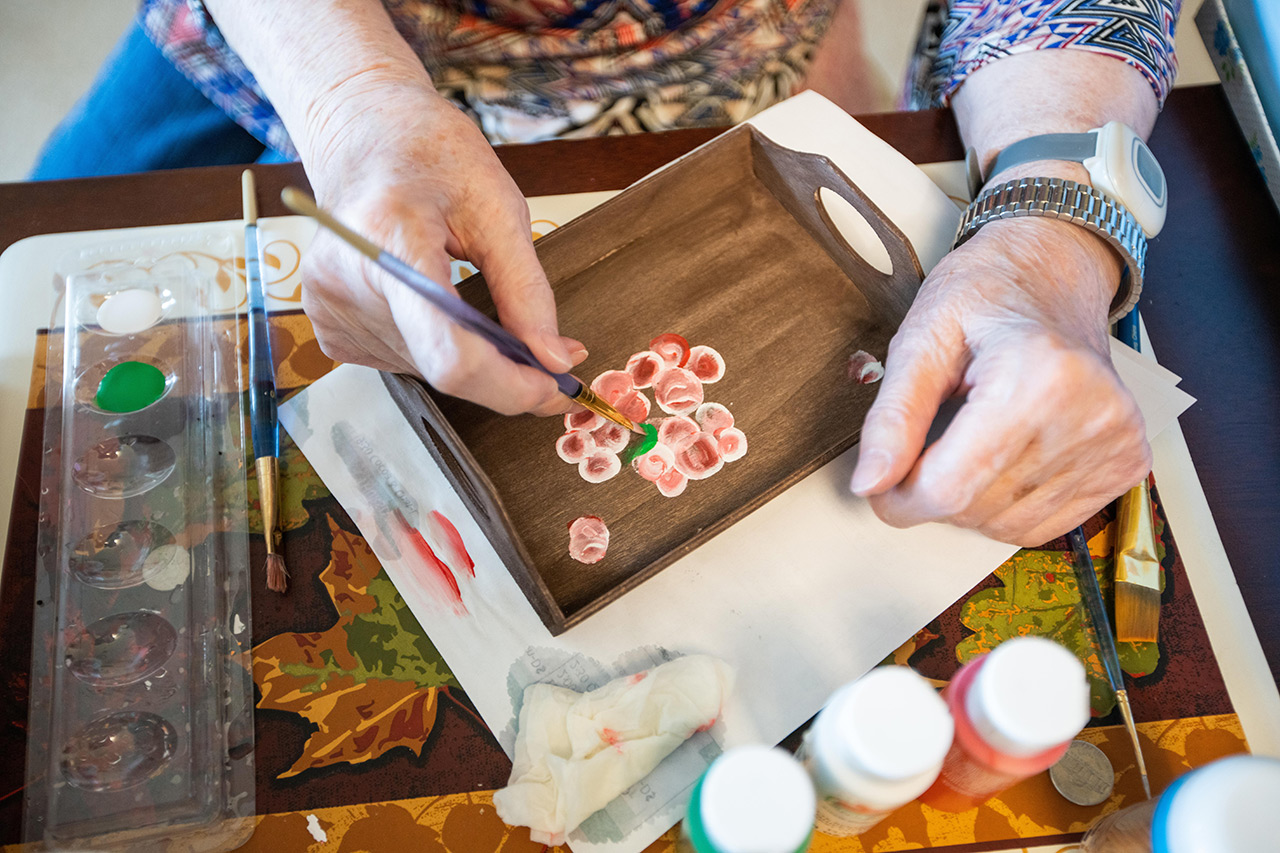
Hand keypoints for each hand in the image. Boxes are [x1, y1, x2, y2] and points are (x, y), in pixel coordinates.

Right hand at [298, 76, 585, 414]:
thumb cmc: (429, 153)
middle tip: (543, 348)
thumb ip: (527, 290)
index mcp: (390, 242)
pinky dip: (436, 347)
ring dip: (470, 355)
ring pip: (427, 371)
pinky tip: (433, 302)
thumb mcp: (497, 206)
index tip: (556, 384)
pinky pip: (403, 362)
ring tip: (473, 296)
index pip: (451, 356)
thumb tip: (554, 358)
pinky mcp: (328, 328)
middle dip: (504, 370)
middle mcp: (347, 284)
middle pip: (442, 368)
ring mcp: (331, 311)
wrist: (362, 134)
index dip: (511, 386)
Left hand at [849, 216, 1151, 545]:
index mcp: (1038, 377)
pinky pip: (1043, 523)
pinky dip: (1006, 505)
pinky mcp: (1127, 464)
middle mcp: (1091, 415)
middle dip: (933, 492)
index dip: (899, 499)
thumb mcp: (921, 339)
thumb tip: (870, 483)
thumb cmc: (985, 296)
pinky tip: (1003, 455)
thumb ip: (892, 417)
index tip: (880, 483)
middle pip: (976, 509)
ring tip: (970, 437)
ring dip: (970, 501)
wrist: (1052, 275)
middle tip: (927, 442)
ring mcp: (1117, 444)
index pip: (951, 488)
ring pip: (1007, 526)